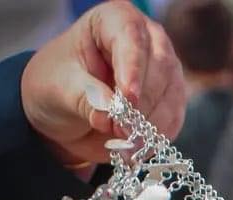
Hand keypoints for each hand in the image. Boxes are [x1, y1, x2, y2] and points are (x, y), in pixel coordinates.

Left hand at [20, 0, 185, 164]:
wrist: (66, 112)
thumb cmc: (57, 86)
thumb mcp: (59, 89)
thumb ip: (85, 98)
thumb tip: (111, 113)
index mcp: (112, 21)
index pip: (130, 36)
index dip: (132, 67)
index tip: (128, 99)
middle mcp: (146, 38)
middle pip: (160, 65)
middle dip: (143, 102)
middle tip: (122, 130)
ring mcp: (164, 68)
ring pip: (172, 93)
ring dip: (152, 123)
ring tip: (127, 145)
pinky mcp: (171, 97)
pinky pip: (175, 117)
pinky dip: (159, 135)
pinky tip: (139, 147)